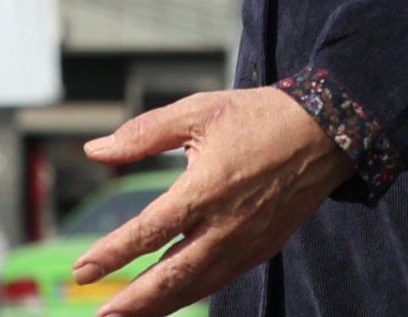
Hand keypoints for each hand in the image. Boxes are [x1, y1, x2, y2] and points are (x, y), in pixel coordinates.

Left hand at [74, 86, 350, 315]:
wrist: (325, 133)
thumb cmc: (258, 117)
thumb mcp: (198, 111)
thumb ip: (143, 134)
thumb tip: (95, 150)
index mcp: (205, 189)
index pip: (149, 233)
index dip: (112, 255)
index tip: (82, 271)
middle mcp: (225, 226)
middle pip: (170, 277)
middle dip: (132, 302)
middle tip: (100, 315)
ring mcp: (245, 244)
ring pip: (194, 287)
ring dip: (158, 307)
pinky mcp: (261, 251)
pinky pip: (218, 281)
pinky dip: (190, 294)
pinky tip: (170, 299)